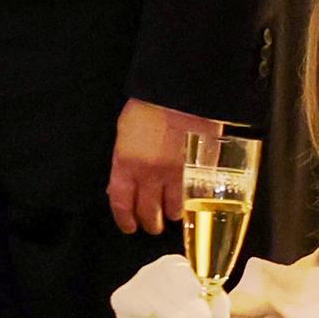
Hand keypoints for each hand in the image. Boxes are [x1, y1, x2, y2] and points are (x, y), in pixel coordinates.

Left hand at [108, 98, 223, 234]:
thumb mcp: (125, 132)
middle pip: (149, 213)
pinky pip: (195, 197)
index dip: (125, 219)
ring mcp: (176, 174)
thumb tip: (119, 186)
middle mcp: (150, 174)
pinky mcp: (199, 171)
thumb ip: (123, 162)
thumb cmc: (150, 106)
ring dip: (172, 214)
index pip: (121, 203)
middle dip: (150, 223)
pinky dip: (192, 203)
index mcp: (126, 163)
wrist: (181, 91)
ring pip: (174, 210)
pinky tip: (191, 201)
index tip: (129, 226)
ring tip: (172, 214)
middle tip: (153, 225)